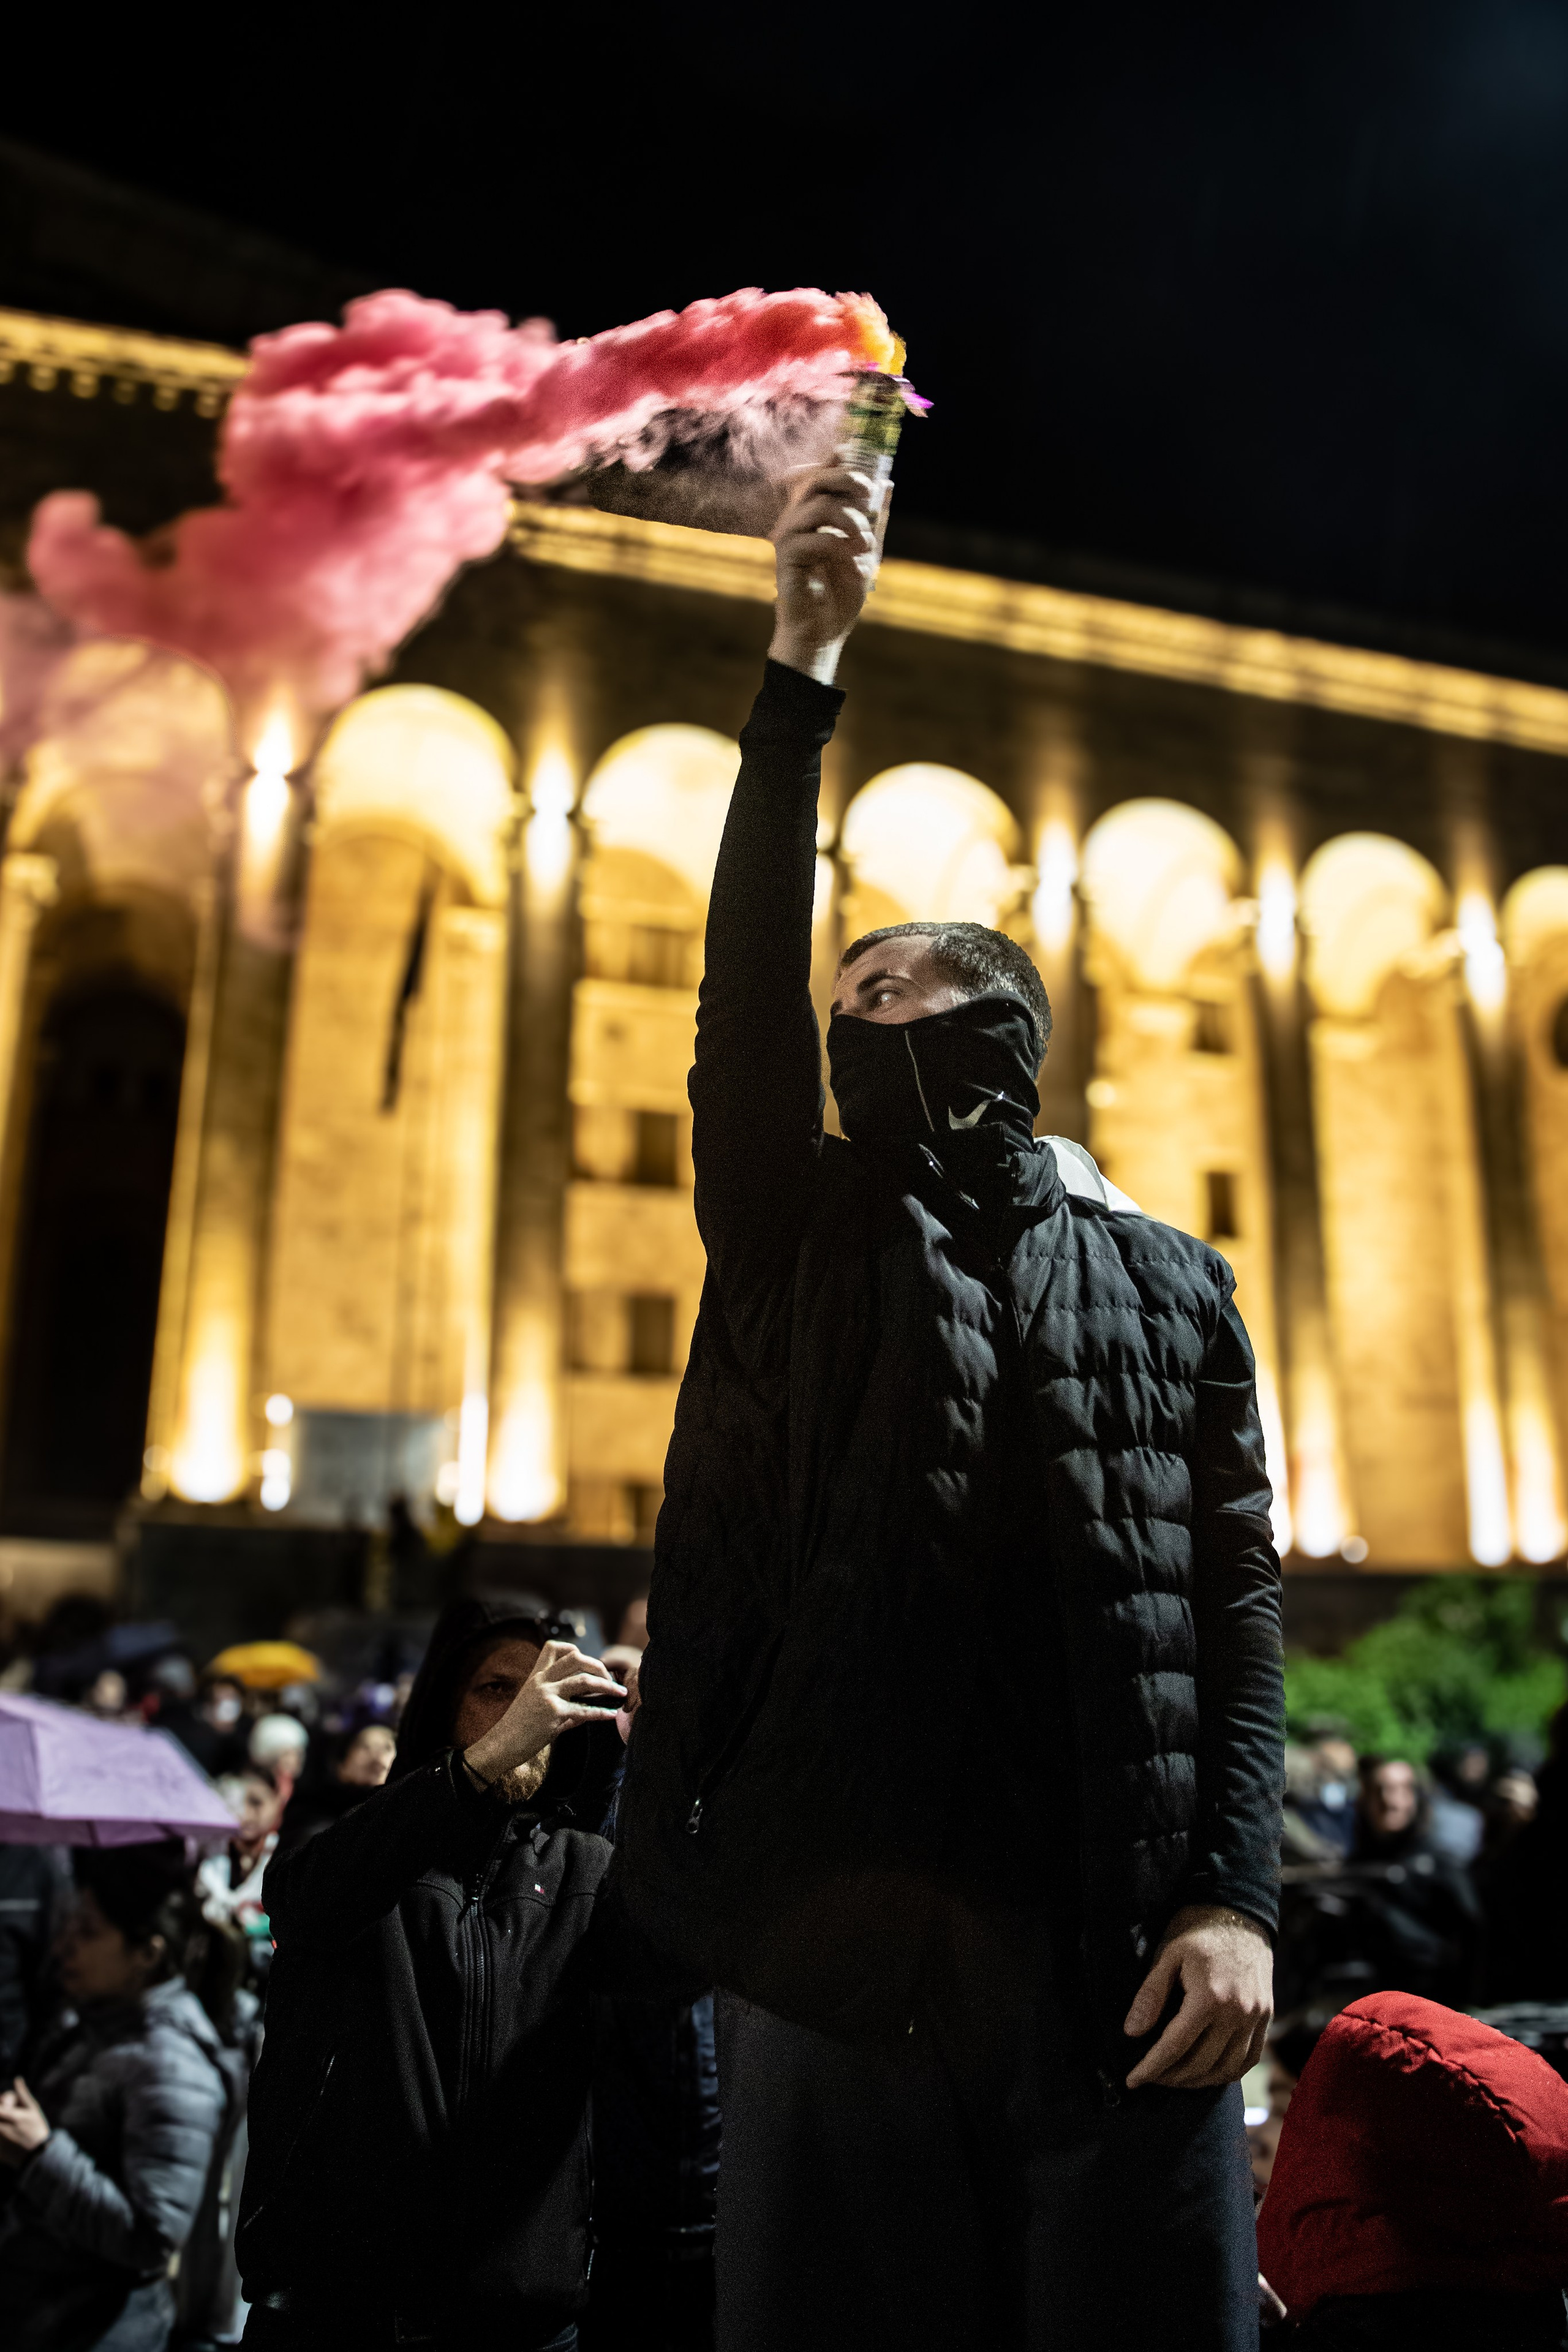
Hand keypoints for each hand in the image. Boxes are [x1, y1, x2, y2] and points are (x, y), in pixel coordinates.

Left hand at [0, 2078, 48, 2162]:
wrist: (38, 2155)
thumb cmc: (36, 2127)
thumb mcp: (33, 2109)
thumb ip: (22, 2094)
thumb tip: (17, 2078)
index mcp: (14, 2116)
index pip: (0, 2107)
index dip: (1, 2102)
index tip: (4, 2104)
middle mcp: (4, 2129)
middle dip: (1, 2111)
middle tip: (4, 2111)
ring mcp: (0, 2141)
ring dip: (1, 2122)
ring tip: (6, 2121)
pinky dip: (1, 2135)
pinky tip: (8, 2135)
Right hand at [463, 1642, 624, 1786]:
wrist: (500, 1745)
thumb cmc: (517, 1728)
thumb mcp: (534, 1705)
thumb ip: (560, 1701)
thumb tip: (588, 1707)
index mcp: (535, 1676)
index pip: (554, 1647)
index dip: (575, 1650)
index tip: (588, 1662)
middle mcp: (541, 1681)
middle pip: (576, 1658)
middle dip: (599, 1666)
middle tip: (611, 1679)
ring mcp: (547, 1696)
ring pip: (584, 1681)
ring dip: (608, 1686)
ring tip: (621, 1693)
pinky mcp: (553, 1714)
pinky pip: (584, 1710)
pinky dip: (601, 1713)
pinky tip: (611, 1715)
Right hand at [767, 462, 879, 682]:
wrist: (821, 634)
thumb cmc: (839, 597)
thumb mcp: (865, 553)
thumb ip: (873, 520)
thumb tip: (887, 484)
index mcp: (815, 516)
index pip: (822, 475)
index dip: (839, 459)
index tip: (860, 455)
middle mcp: (798, 522)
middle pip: (817, 480)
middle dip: (847, 480)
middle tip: (868, 495)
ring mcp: (789, 538)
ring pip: (819, 506)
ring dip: (850, 520)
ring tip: (865, 544)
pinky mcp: (787, 558)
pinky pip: (816, 538)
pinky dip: (840, 546)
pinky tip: (852, 560)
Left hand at [1122, 1905, 1272, 2089]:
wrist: (1241, 1917)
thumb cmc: (1199, 1934)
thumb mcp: (1168, 1956)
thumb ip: (1150, 1995)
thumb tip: (1132, 2032)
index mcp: (1209, 1997)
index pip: (1174, 2046)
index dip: (1151, 2067)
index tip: (1133, 2080)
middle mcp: (1237, 2013)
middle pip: (1200, 2063)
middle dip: (1170, 2076)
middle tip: (1150, 2076)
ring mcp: (1255, 2019)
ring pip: (1225, 2069)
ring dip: (1197, 2081)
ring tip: (1174, 2078)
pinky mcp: (1266, 2019)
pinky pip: (1248, 2061)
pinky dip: (1226, 2074)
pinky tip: (1206, 2072)